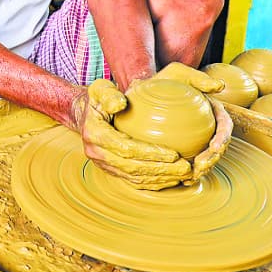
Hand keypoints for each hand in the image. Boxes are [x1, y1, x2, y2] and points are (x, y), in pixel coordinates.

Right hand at [70, 79, 190, 189]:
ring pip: (134, 177)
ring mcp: (104, 165)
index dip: (150, 153)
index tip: (174, 154)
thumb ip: (108, 94)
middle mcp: (97, 154)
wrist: (85, 115)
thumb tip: (120, 103)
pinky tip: (172, 179)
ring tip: (184, 174)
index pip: (126, 148)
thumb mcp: (99, 89)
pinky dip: (153, 182)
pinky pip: (133, 180)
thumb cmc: (97, 99)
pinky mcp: (111, 171)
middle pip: (133, 167)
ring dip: (161, 178)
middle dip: (161, 170)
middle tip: (186, 168)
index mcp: (95, 134)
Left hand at [146, 62, 233, 182]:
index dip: (222, 141)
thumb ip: (197, 77)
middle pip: (217, 150)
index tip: (214, 149)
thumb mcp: (177, 73)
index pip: (224, 129)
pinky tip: (178, 180)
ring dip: (200, 172)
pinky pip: (188, 164)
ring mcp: (197, 140)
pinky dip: (185, 173)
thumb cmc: (162, 81)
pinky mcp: (184, 149)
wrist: (142, 92)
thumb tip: (219, 86)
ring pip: (204, 160)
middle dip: (212, 162)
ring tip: (189, 178)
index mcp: (213, 113)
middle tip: (198, 168)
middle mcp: (208, 129)